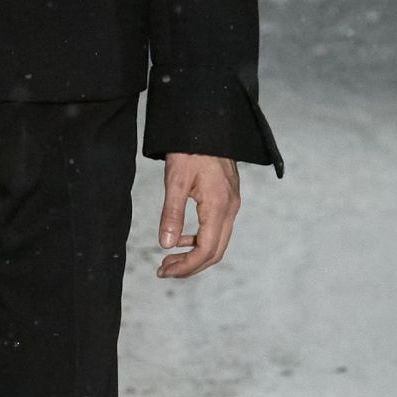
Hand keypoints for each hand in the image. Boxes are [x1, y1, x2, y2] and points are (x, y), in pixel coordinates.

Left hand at [156, 152, 239, 279]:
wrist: (207, 126)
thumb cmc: (191, 150)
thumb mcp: (175, 181)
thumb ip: (172, 214)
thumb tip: (166, 244)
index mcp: (218, 206)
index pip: (205, 250)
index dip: (186, 266)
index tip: (164, 271)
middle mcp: (230, 209)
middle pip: (215, 252)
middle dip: (190, 266)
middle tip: (164, 271)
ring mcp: (232, 204)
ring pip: (217, 243)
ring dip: (194, 255)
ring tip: (169, 259)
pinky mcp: (228, 199)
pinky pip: (218, 229)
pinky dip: (200, 241)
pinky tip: (181, 239)